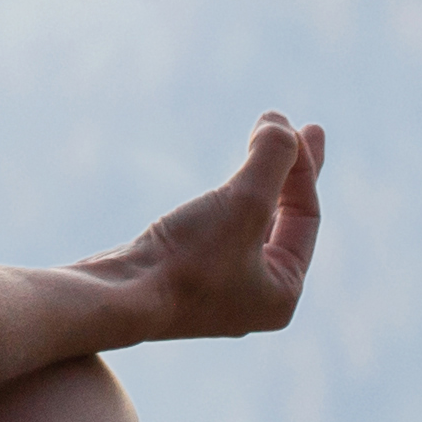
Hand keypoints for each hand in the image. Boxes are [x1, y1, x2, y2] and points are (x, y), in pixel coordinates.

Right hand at [98, 112, 323, 343]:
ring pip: (251, 223)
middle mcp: (255, 298)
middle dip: (290, 171)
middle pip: (283, 221)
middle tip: (303, 129)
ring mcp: (217, 289)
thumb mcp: (244, 202)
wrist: (116, 298)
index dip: (302, 167)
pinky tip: (223, 185)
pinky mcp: (183, 277)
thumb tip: (282, 123)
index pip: (305, 217)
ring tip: (262, 141)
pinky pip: (221, 230)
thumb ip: (271, 159)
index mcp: (283, 294)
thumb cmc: (186, 259)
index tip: (289, 125)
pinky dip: (229, 199)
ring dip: (258, 180)